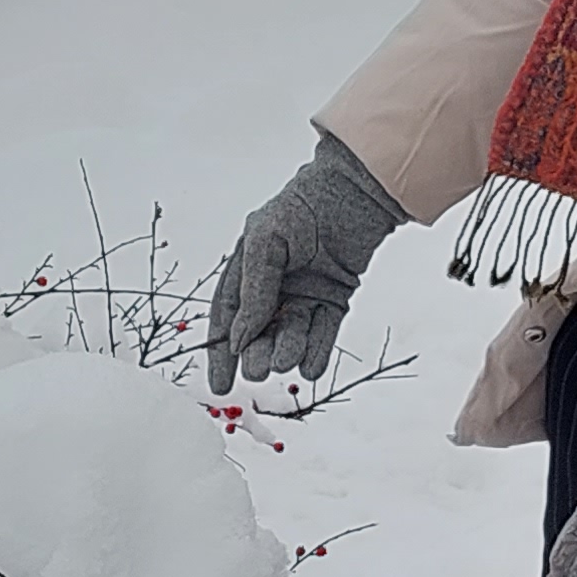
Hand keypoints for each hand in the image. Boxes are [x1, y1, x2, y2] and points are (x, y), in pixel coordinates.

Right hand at [206, 134, 405, 399]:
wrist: (355, 192)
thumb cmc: (302, 207)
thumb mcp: (264, 242)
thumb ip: (253, 290)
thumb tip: (239, 338)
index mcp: (248, 269)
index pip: (228, 317)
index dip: (222, 351)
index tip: (221, 384)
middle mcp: (276, 286)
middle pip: (260, 333)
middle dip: (257, 355)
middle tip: (259, 370)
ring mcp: (306, 294)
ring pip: (292, 336)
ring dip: (287, 352)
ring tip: (287, 357)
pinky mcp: (336, 299)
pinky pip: (323, 333)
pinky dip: (317, 353)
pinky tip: (311, 367)